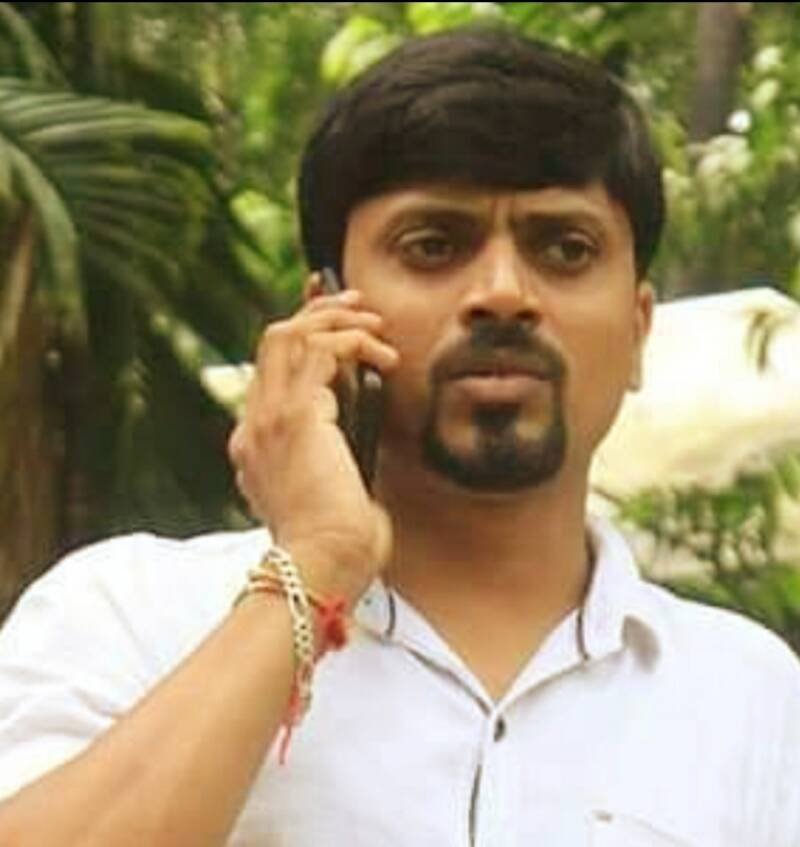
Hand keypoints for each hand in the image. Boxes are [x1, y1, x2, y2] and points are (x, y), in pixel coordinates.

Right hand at [228, 285, 398, 604]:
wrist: (324, 568)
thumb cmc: (337, 541)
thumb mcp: (332, 486)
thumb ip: (334, 449)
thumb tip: (360, 418)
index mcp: (258, 441)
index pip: (272, 368)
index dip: (303, 332)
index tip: (337, 317)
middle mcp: (254, 424)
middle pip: (274, 340)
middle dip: (318, 313)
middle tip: (361, 308)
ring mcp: (269, 419)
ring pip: (289, 334)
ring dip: (337, 321)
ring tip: (376, 328)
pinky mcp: (296, 418)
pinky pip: (322, 352)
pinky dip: (355, 343)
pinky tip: (384, 357)